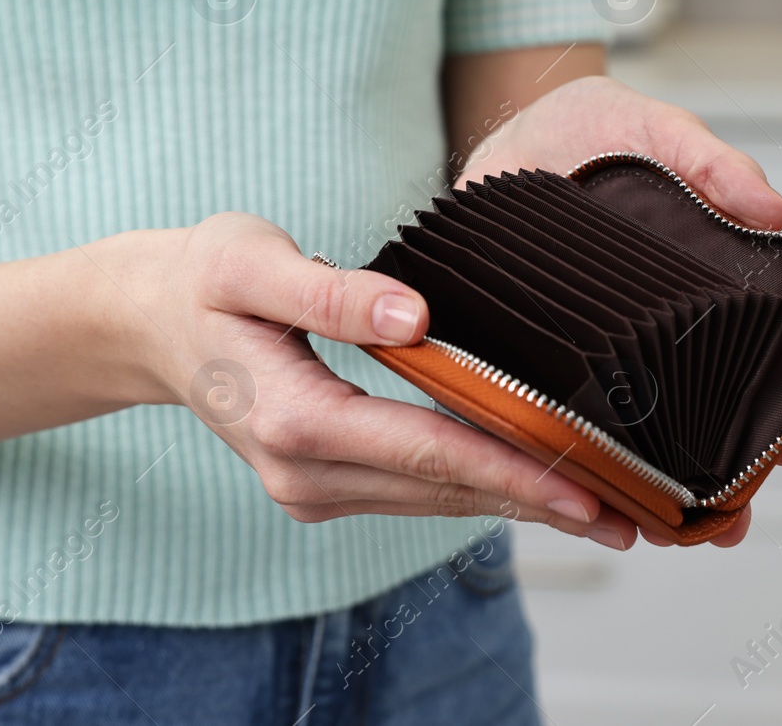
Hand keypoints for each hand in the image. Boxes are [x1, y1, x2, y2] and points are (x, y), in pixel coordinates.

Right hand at [115, 213, 640, 549]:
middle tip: (633, 519)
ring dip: (518, 505)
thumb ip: (328, 290)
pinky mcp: (325, 481)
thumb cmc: (203, 280)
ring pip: (436, 500)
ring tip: (605, 512)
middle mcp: (305, 472)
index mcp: (293, 421)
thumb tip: (411, 317)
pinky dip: (478, 489)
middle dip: (539, 504)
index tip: (587, 488)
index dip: (513, 470)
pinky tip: (532, 486)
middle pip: (445, 491)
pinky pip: (416, 489)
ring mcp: (313, 486)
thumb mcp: (250, 262)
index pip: (428, 452)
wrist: (149, 323)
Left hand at [460, 74, 781, 545]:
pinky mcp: (521, 349)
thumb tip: (772, 212)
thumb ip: (708, 160)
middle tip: (727, 515)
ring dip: (643, 477)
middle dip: (712, 467)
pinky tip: (574, 487)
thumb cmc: (590, 126)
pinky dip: (560, 451)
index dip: (769, 407)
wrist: (506, 127)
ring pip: (620, 426)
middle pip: (687, 409)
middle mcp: (639, 328)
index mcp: (687, 287)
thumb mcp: (654, 128)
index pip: (743, 358)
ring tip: (664, 524)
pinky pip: (542, 408)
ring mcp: (582, 345)